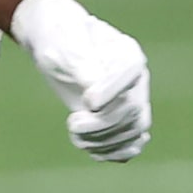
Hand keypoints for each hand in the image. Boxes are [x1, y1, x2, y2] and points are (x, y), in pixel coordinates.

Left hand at [11, 0, 150, 162]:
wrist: (56, 44)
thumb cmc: (59, 39)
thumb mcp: (65, 45)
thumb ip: (82, 67)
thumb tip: (95, 97)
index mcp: (126, 53)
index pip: (130, 75)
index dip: (111, 93)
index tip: (87, 102)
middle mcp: (136, 79)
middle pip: (133, 110)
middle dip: (102, 124)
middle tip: (72, 123)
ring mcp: (132, 100)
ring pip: (134, 130)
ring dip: (104, 141)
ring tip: (75, 134)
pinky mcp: (121, 119)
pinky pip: (132, 144)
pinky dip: (115, 152)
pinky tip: (92, 150)